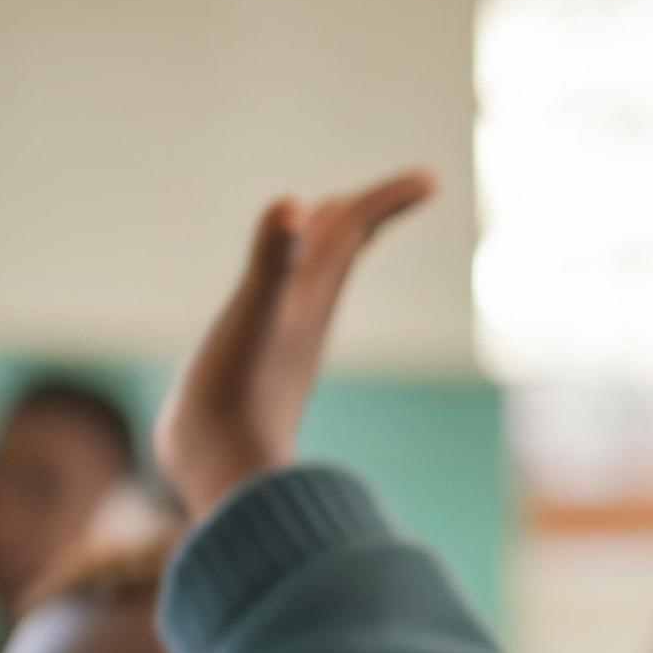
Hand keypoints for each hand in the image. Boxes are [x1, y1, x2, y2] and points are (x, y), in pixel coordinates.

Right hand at [153, 170, 438, 516]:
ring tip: (330, 220)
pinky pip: (282, 311)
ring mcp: (282, 343)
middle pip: (342, 252)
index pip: (354, 233)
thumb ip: (273, 263)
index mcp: (309, 296)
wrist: (222, 475)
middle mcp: (304, 316)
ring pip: (314, 281)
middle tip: (400, 190)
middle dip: (364, 215)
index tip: (431, 178)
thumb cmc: (237, 399)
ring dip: (325, 245)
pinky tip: (273, 295)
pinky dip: (284, 285)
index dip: (386, 200)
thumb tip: (293, 205)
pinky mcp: (255, 366)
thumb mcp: (252, 319)